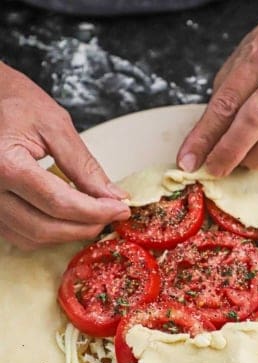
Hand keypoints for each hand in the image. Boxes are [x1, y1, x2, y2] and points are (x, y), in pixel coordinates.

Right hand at [0, 63, 129, 249]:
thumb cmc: (17, 105)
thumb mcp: (55, 125)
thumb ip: (84, 165)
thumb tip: (113, 196)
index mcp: (5, 164)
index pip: (59, 202)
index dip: (95, 211)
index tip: (121, 209)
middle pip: (46, 227)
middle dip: (86, 226)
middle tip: (112, 215)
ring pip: (34, 238)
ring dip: (69, 234)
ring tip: (95, 216)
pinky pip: (21, 237)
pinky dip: (50, 234)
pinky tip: (70, 220)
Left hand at [177, 2, 257, 175]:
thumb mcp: (242, 62)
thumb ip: (224, 101)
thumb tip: (203, 146)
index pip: (227, 102)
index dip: (204, 137)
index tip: (188, 161)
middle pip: (255, 121)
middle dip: (228, 152)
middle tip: (214, 169)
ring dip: (255, 159)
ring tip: (243, 160)